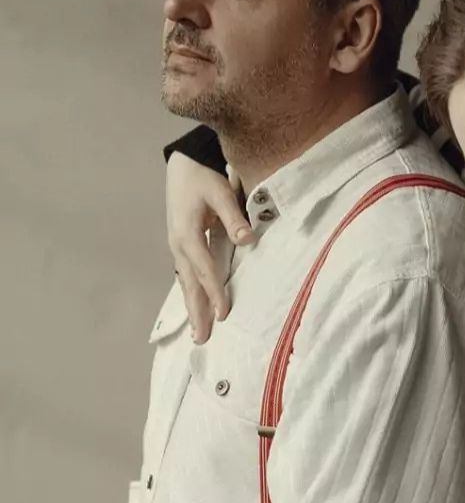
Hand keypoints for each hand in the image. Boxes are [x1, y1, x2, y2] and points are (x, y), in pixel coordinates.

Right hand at [166, 152, 253, 342]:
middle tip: (202, 339)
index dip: (215, 292)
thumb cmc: (203, 176)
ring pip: (186, 282)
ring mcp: (178, 245)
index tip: (224, 314)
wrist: (183, 163)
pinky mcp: (182, 243)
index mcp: (187, 234)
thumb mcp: (221, 193)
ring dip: (192, 306)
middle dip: (197, 312)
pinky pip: (187, 273)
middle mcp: (179, 245)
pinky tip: (196, 305)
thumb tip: (247, 240)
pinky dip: (191, 291)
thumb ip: (234, 217)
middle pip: (189, 284)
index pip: (204, 269)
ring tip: (198, 332)